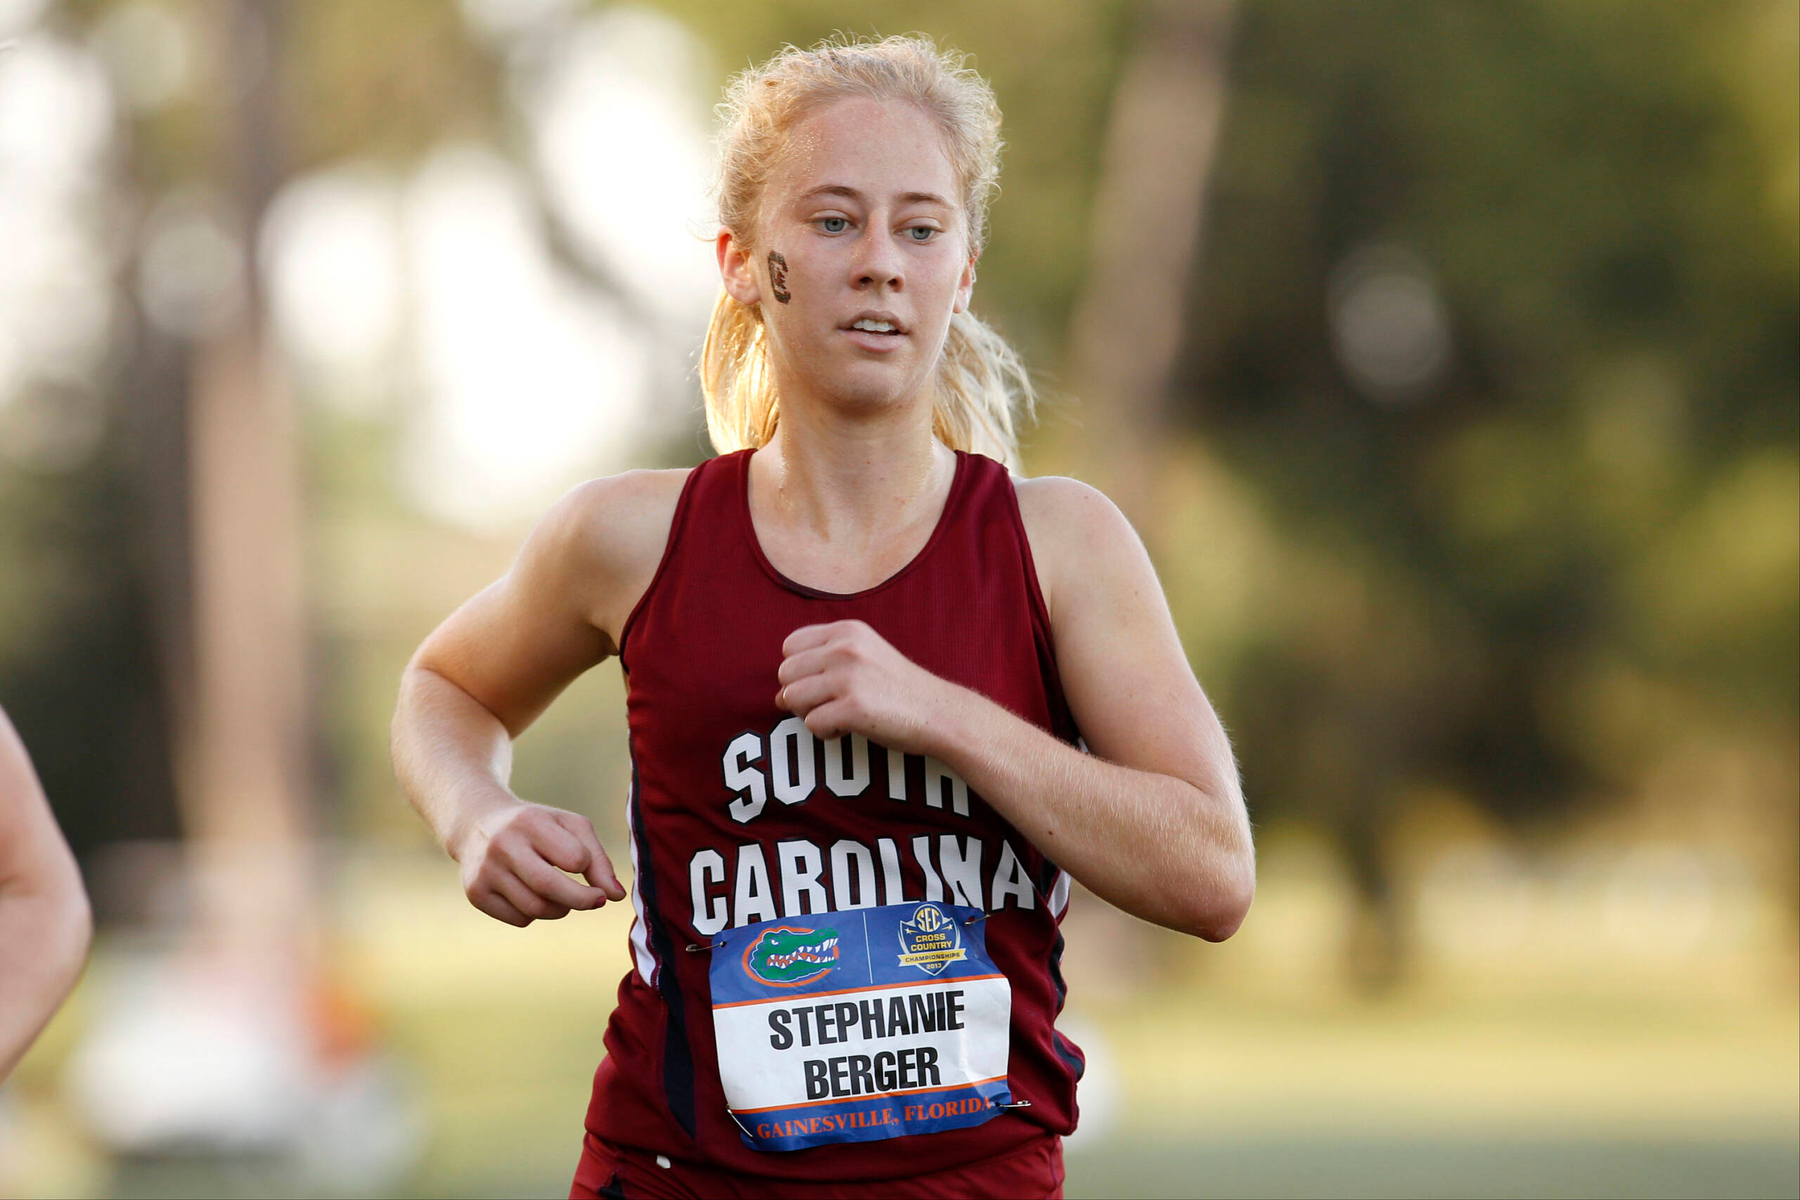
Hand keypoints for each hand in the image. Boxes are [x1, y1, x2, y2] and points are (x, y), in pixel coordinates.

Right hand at [455, 801, 625, 926]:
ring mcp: (485, 870)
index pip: (573, 858)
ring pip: (536, 909)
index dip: (588, 868)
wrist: (477, 824)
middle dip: (581, 900)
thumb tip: (617, 896)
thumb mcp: (570, 827)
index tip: (591, 873)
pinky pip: (519, 919)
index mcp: (530, 822)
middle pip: (550, 888)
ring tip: (562, 896)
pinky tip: (532, 895)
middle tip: (596, 901)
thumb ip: (598, 859)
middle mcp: (502, 844)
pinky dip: (535, 914)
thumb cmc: (537, 826)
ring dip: (560, 909)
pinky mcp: (475, 893)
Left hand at [775, 620, 949, 746]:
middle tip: (828, 705)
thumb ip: (824, 662)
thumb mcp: (865, 654)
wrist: (938, 712)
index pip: (789, 647)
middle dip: (799, 695)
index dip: (799, 671)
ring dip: (809, 715)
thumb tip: (779, 696)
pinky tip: (849, 728)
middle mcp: (845, 648)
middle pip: (785, 674)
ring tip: (837, 717)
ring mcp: (849, 678)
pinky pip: (812, 724)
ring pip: (792, 699)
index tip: (823, 684)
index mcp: (847, 630)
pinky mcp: (854, 708)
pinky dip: (826, 733)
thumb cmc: (897, 688)